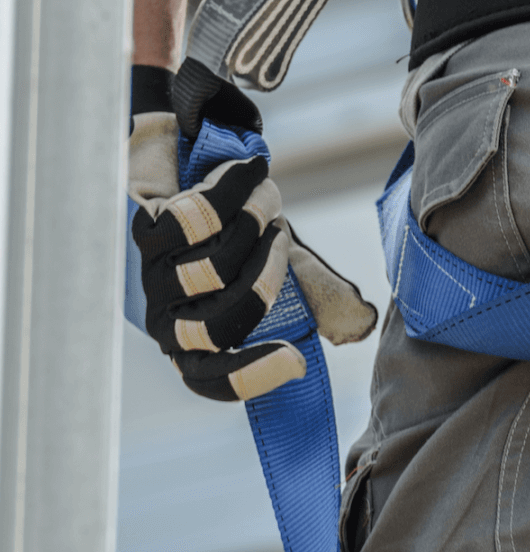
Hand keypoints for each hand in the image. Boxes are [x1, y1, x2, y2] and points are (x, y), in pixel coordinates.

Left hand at [127, 65, 376, 400]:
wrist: (199, 173)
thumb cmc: (245, 238)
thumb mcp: (285, 271)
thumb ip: (318, 297)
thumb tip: (360, 325)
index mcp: (199, 342)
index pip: (210, 378)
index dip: (249, 376)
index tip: (296, 360)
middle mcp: (169, 319)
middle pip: (217, 328)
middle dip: (265, 283)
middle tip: (282, 241)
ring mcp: (155, 279)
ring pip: (213, 269)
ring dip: (253, 226)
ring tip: (266, 204)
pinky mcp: (146, 233)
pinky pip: (198, 219)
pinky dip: (235, 191)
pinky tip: (252, 175)